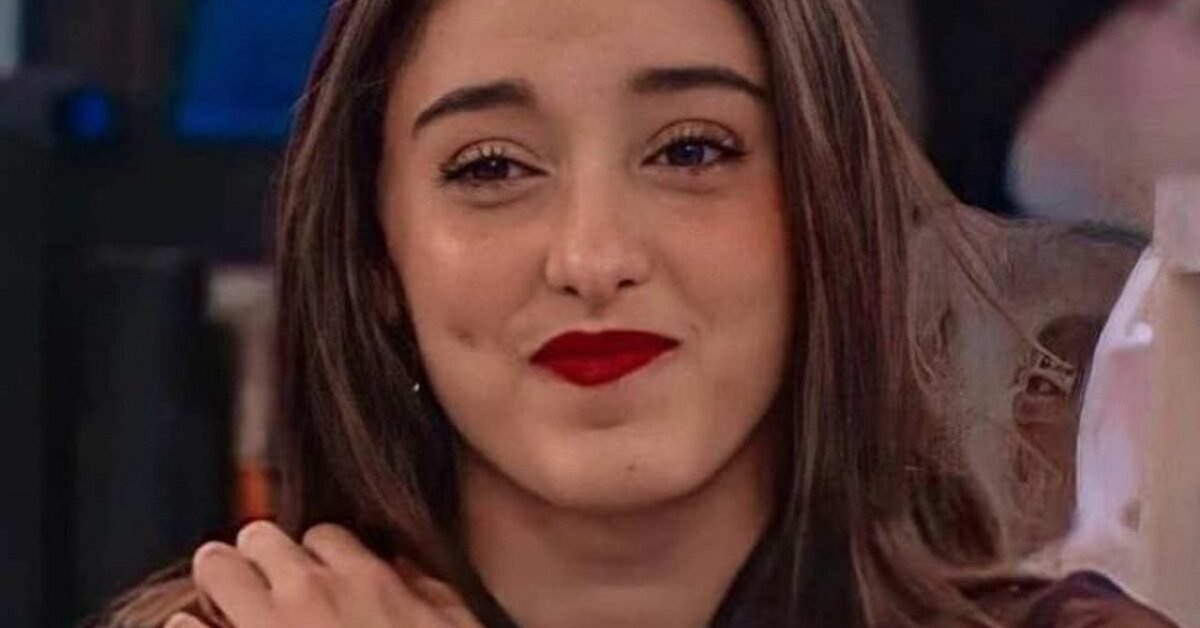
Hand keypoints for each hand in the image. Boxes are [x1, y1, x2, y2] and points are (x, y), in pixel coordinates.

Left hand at [166, 521, 481, 627]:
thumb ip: (431, 592)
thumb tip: (403, 566)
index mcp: (367, 582)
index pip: (322, 536)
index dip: (318, 559)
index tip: (320, 582)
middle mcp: (309, 594)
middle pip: (260, 537)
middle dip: (260, 558)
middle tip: (267, 590)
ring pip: (216, 565)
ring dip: (221, 582)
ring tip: (230, 607)